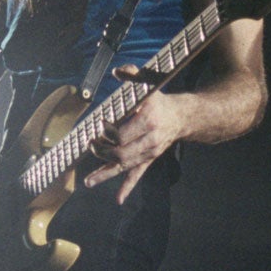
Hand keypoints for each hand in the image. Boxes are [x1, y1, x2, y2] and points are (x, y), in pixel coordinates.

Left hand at [82, 68, 189, 201]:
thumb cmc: (160, 100)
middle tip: (90, 146)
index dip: (108, 133)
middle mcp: (149, 140)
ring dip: (106, 174)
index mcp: (148, 121)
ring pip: (125, 167)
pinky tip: (118, 199)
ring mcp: (148, 152)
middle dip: (103, 152)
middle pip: (121, 153)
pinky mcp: (148, 159)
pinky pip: (137, 175)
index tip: (98, 126)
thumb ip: (133, 75)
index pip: (123, 133)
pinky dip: (127, 187)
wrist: (182, 116)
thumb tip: (117, 71)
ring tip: (88, 182)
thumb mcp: (149, 84)